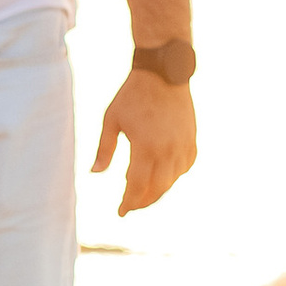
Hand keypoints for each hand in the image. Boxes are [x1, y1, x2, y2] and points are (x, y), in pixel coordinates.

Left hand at [92, 71, 196, 215]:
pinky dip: (173, 177)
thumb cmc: (132, 95)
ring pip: (172, 180)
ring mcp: (183, 146)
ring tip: (143, 195)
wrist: (164, 73)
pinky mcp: (192, 140)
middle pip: (157, 189)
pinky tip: (163, 178)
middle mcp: (168, 150)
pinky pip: (184, 167)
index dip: (128, 202)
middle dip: (142, 201)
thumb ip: (104, 149)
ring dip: (158, 191)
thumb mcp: (111, 120)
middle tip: (130, 206)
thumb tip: (93, 173)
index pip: (136, 186)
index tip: (120, 212)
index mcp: (146, 147)